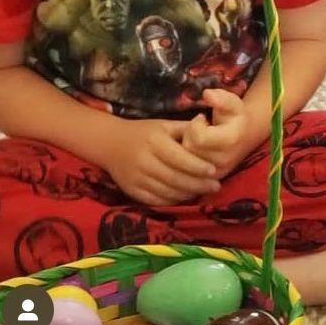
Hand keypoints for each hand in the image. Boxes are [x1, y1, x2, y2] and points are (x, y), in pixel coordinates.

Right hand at [103, 119, 220, 206]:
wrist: (110, 144)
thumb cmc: (143, 132)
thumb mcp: (164, 125)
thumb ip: (186, 128)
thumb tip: (210, 126)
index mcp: (154, 142)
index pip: (178, 158)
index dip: (197, 166)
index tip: (213, 170)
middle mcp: (144, 161)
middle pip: (174, 177)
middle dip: (197, 184)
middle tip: (215, 186)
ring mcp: (136, 178)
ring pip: (166, 191)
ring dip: (187, 193)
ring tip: (204, 191)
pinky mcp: (131, 191)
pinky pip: (155, 200)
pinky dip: (172, 200)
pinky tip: (185, 196)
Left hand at [183, 89, 252, 178]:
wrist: (245, 137)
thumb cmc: (234, 117)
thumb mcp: (231, 102)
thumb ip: (220, 97)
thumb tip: (207, 94)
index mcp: (231, 139)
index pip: (198, 137)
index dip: (195, 125)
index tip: (201, 118)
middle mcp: (225, 159)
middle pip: (189, 149)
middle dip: (189, 136)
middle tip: (198, 129)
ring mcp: (217, 173)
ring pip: (185, 161)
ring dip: (187, 147)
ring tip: (198, 139)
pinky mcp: (210, 181)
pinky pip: (187, 172)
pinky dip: (187, 159)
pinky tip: (196, 150)